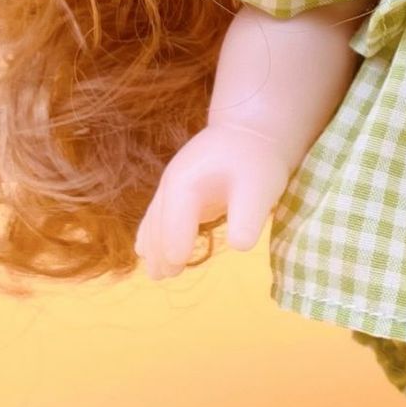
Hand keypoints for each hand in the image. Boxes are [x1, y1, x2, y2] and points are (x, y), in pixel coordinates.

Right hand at [134, 120, 296, 279]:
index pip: (175, 222)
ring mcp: (172, 184)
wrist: (251, 128)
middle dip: (160, 251)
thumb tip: (240, 247)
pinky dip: (154, 232)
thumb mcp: (259, 188)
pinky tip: (146, 248)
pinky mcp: (179, 188)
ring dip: (154, 245)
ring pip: (155, 220)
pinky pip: (159, 214)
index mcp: (186, 184)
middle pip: (160, 224)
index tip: (177, 269)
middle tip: (164, 277)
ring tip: (156, 273)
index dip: (175, 247)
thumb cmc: (256, 160)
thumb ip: (247, 216)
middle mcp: (171, 184)